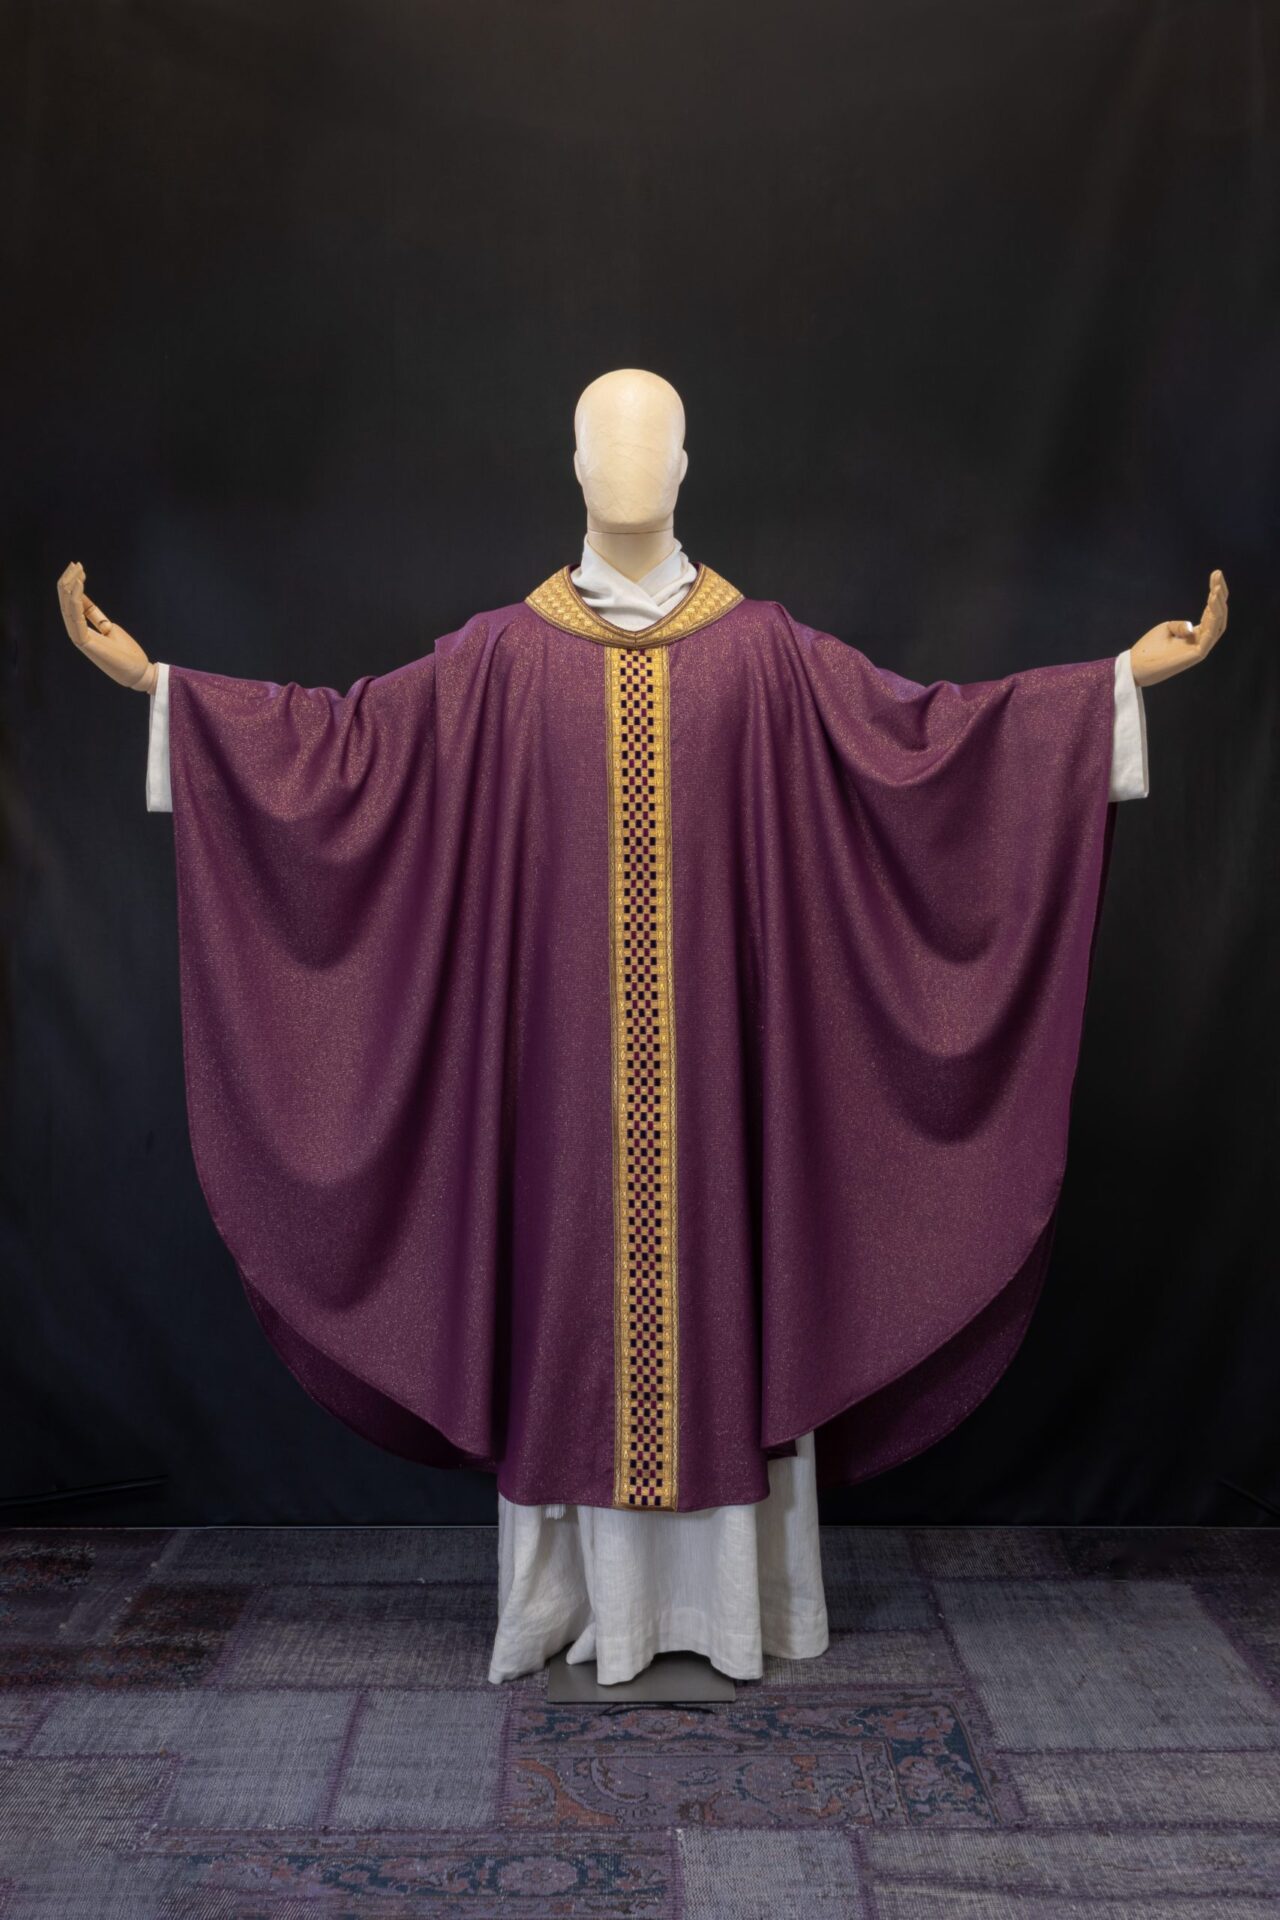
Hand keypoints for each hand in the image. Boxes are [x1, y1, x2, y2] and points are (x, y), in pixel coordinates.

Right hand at [57, 561, 155, 692]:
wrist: (139, 673)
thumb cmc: (127, 653)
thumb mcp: (110, 628)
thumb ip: (95, 616)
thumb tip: (85, 601)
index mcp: (83, 630)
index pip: (72, 605)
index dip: (75, 585)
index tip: (80, 568)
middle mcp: (78, 634)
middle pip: (66, 604)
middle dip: (69, 582)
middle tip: (75, 564)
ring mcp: (81, 639)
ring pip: (67, 609)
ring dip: (70, 587)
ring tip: (75, 570)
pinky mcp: (86, 643)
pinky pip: (76, 618)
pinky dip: (76, 600)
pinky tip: (79, 585)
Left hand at [1130, 570, 1227, 687]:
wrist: (1135, 666)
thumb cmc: (1149, 648)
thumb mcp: (1166, 628)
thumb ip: (1180, 624)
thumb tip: (1192, 627)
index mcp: (1196, 634)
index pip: (1211, 611)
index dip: (1215, 593)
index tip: (1215, 574)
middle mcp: (1202, 640)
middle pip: (1218, 615)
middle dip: (1220, 594)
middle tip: (1217, 574)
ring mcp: (1201, 648)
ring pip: (1218, 624)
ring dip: (1218, 605)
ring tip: (1216, 589)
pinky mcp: (1197, 655)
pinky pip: (1210, 635)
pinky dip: (1213, 619)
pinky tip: (1212, 603)